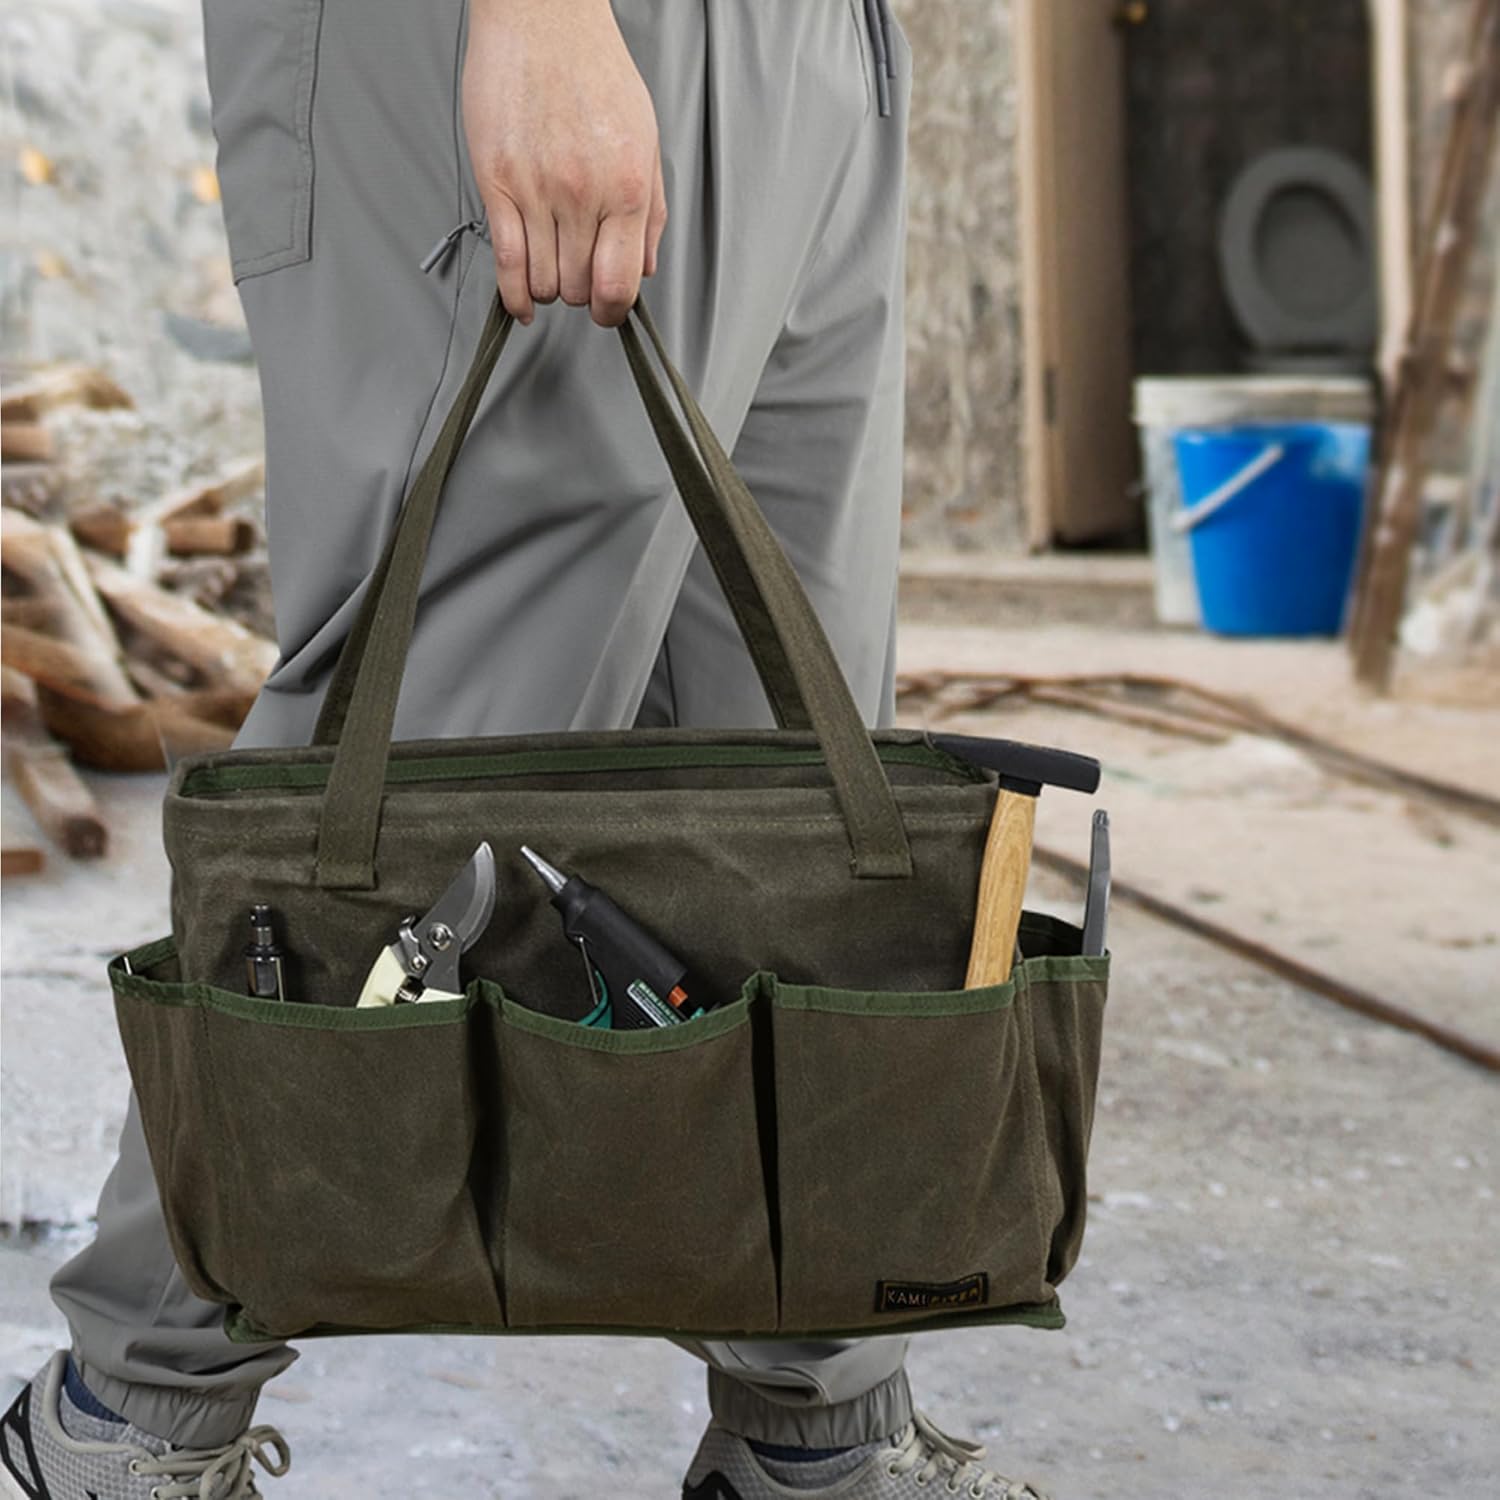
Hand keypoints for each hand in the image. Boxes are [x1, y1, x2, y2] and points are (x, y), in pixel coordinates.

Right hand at [462, 0, 667, 327]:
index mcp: (627, 188)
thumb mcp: (644, 139)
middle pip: (580, 288)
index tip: (609, 312)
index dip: (614, 311)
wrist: (543, 18)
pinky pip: (505, 261)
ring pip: (544, 281)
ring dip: (549, 288)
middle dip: (582, 293)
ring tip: (552, 269)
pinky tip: (521, 301)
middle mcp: (584, 195)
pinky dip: (513, 294)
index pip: (620, 284)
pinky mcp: (498, 182)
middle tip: (580, 276)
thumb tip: (644, 268)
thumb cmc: (594, 71)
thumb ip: (650, 211)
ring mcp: (538, 191)